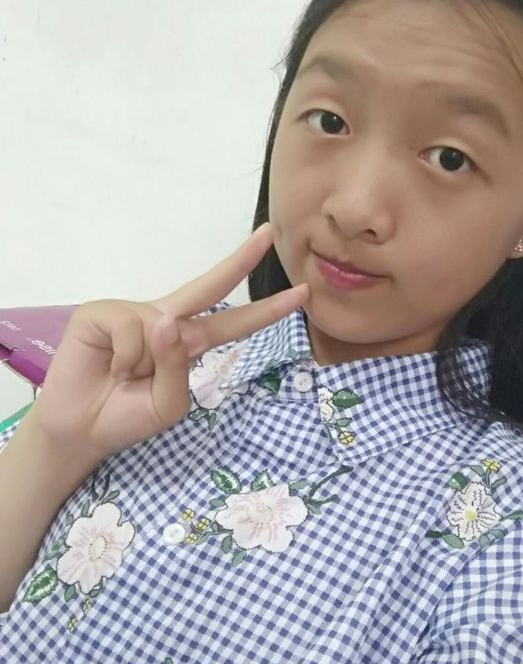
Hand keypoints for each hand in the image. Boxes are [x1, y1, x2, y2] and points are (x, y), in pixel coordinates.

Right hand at [24, 223, 308, 461]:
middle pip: (210, 286)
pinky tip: (106, 365)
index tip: (301, 294)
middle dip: (241, 260)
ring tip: (121, 376)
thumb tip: (166, 322)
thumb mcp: (168, 404)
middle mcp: (166, 319)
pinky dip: (120, 357)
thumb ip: (178, 369)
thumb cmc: (127, 416)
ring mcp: (134, 312)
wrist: (80, 430)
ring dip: (141, 365)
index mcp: (188, 342)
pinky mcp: (101, 312)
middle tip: (268, 233)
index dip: (267, 310)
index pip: (234, 323)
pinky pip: (128, 330)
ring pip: (160, 329)